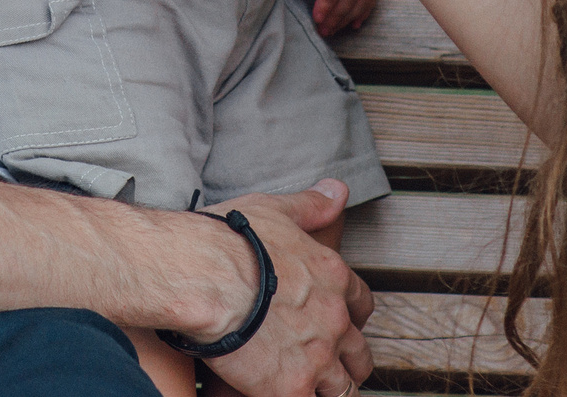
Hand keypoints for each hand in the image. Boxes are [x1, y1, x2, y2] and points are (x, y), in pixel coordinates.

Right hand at [200, 181, 375, 396]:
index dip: (352, 316)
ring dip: (331, 389)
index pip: (362, 304)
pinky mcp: (291, 388)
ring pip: (344, 388)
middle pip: (358, 352)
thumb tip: (338, 191)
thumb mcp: (275, 210)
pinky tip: (287, 395)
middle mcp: (333, 319)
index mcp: (332, 277)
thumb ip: (311, 205)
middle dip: (349, 360)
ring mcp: (316, 357)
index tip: (339, 321)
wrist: (205, 277)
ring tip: (312, 388)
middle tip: (331, 364)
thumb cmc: (231, 241)